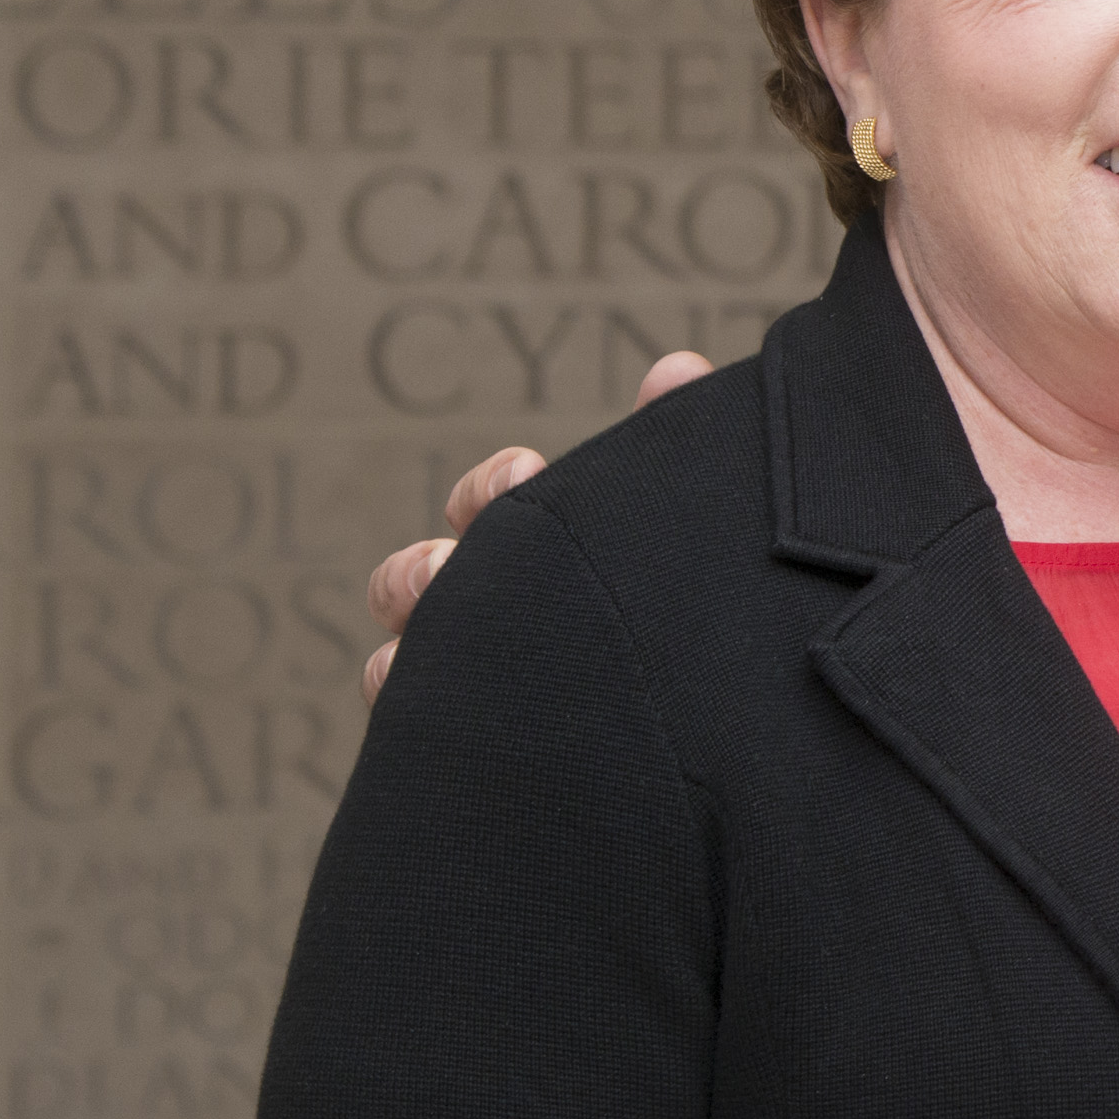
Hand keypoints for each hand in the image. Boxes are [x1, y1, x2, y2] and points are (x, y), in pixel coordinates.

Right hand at [360, 348, 719, 699]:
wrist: (724, 720)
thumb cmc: (687, 609)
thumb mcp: (681, 523)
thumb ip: (676, 442)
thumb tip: (677, 368)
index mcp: (531, 551)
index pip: (481, 504)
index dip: (489, 487)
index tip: (526, 471)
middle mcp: (485, 614)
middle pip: (406, 583)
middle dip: (422, 570)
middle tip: (459, 563)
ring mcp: (472, 684)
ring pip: (394, 666)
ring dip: (404, 653)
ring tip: (435, 647)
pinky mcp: (484, 750)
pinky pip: (413, 733)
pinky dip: (413, 714)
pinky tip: (453, 718)